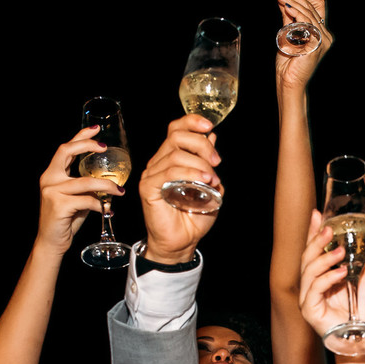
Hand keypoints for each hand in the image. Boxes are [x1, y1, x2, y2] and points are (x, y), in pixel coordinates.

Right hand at [35, 126, 108, 255]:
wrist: (52, 242)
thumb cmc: (65, 220)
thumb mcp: (75, 198)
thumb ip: (85, 186)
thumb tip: (107, 180)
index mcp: (53, 174)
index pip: (65, 149)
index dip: (80, 136)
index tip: (96, 129)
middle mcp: (49, 179)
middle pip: (67, 151)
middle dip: (87, 146)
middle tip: (106, 148)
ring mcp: (52, 191)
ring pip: (86, 181)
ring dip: (107, 186)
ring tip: (119, 192)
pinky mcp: (58, 205)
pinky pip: (87, 200)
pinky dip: (100, 205)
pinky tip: (106, 210)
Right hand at [138, 114, 223, 264]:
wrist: (183, 241)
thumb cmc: (194, 216)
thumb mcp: (209, 185)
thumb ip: (208, 163)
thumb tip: (212, 136)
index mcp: (171, 158)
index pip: (176, 129)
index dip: (191, 122)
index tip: (209, 126)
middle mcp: (159, 162)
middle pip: (176, 136)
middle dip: (201, 144)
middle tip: (216, 161)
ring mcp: (152, 174)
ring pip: (176, 155)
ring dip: (200, 165)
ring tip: (212, 180)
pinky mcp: (149, 187)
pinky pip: (168, 172)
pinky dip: (189, 174)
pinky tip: (202, 182)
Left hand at [275, 0, 333, 91]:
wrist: (288, 81)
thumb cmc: (289, 63)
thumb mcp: (288, 35)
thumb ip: (288, 19)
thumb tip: (284, 1)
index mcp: (321, 33)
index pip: (317, 7)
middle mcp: (324, 36)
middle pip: (312, 9)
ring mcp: (322, 41)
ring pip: (308, 14)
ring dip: (294, 3)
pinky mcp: (315, 45)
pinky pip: (306, 24)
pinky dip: (296, 14)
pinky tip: (287, 8)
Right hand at [298, 210, 364, 339]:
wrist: (363, 337)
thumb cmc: (363, 313)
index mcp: (322, 276)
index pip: (314, 250)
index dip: (313, 232)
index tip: (317, 214)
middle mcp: (312, 285)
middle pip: (307, 257)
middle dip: (316, 241)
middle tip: (329, 229)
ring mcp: (308, 298)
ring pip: (308, 271)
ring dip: (324, 259)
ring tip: (341, 253)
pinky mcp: (309, 310)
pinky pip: (315, 288)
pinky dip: (327, 278)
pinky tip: (341, 273)